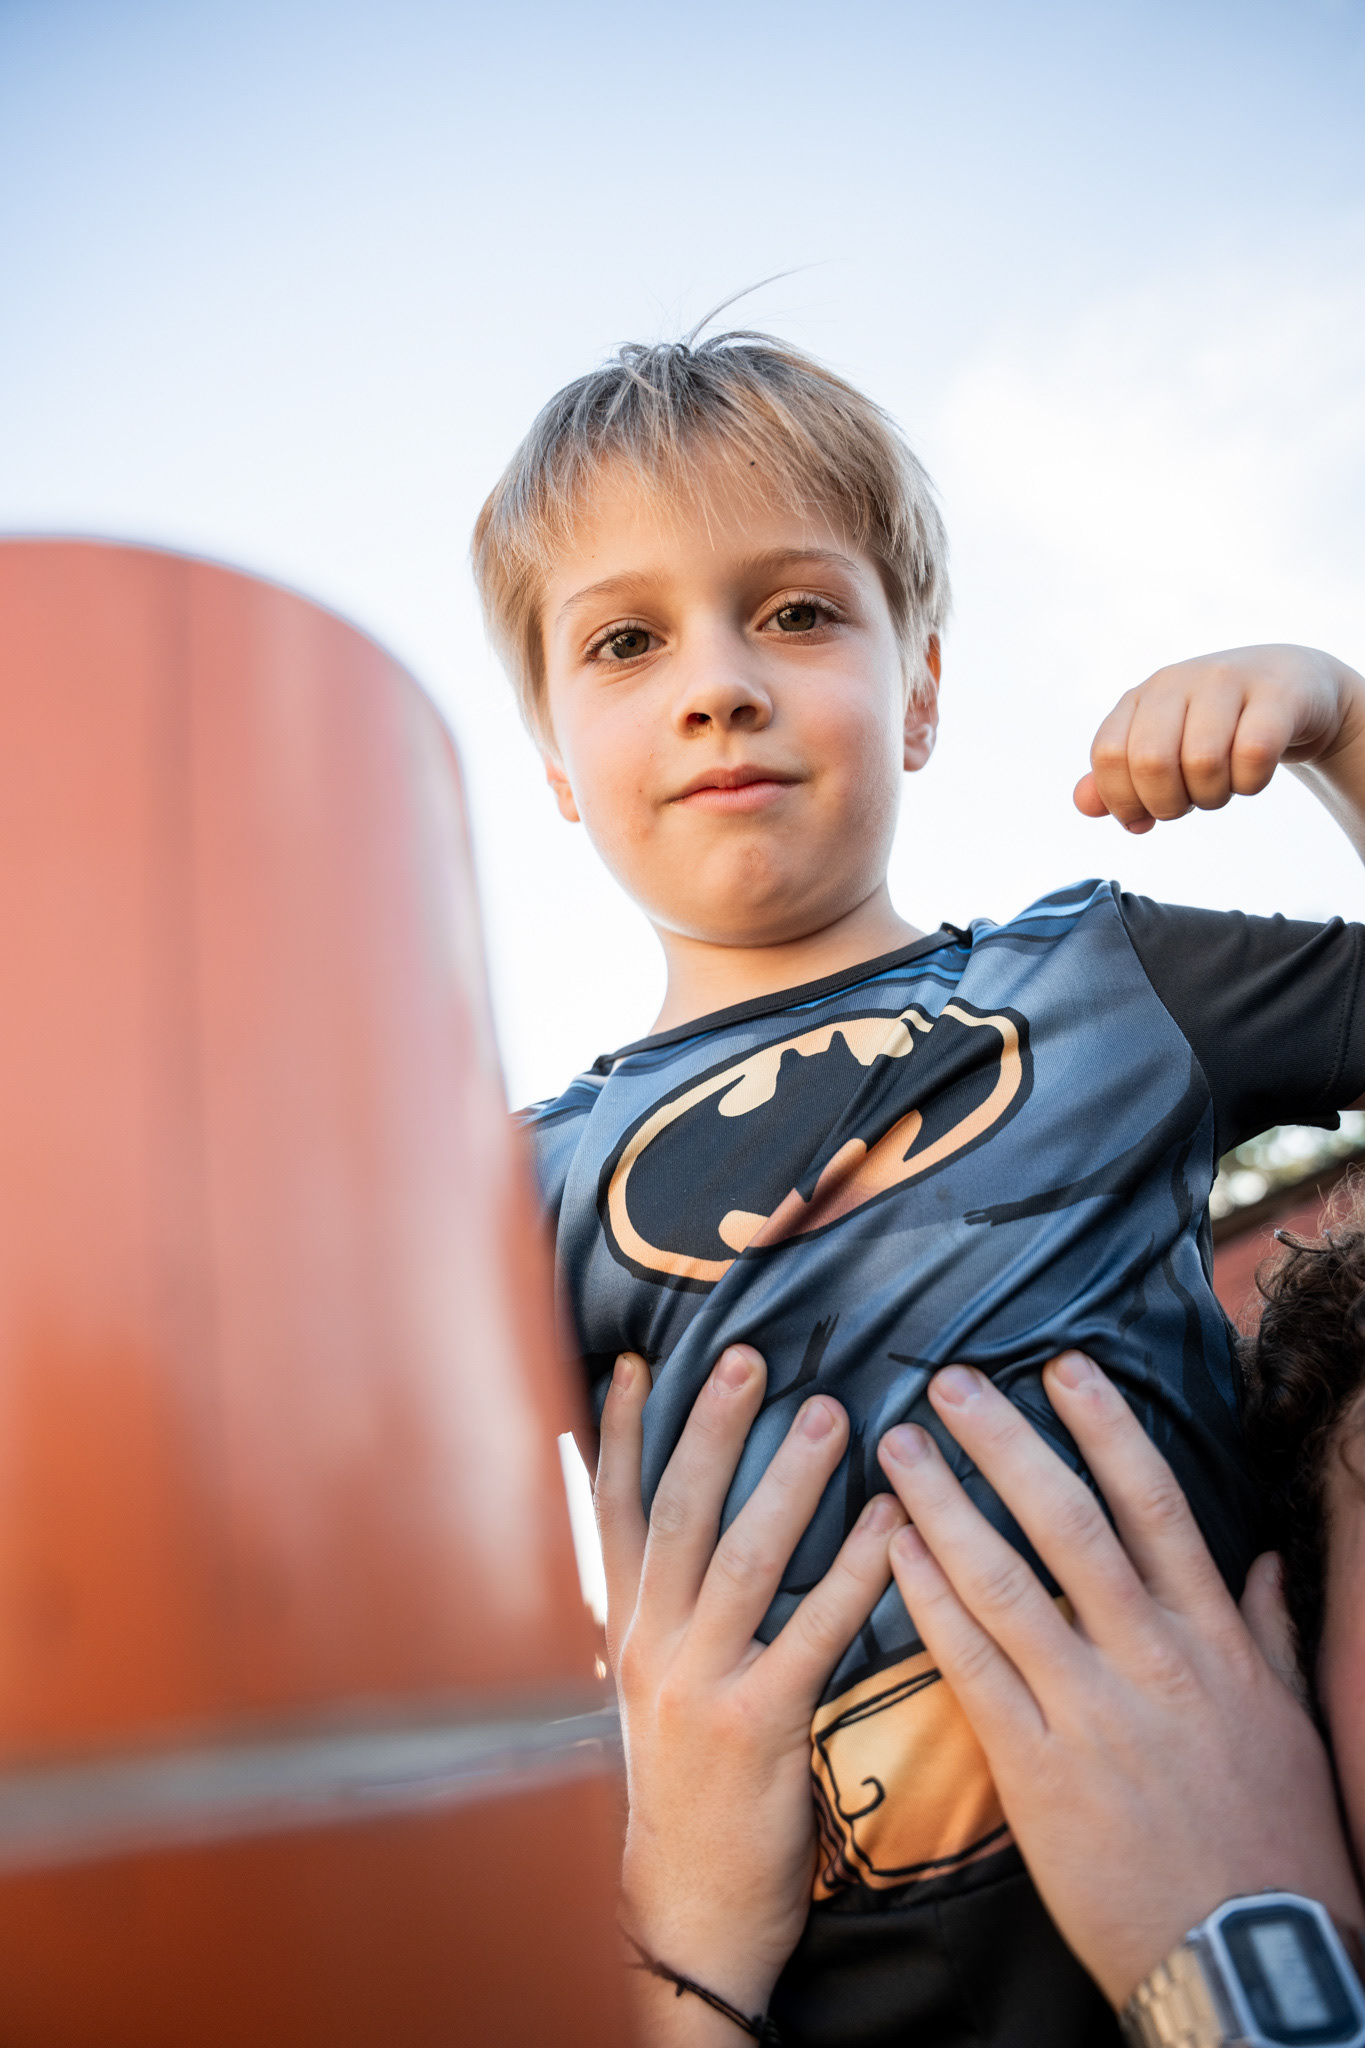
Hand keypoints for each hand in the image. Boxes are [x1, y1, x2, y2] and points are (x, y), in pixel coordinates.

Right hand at [597, 1344, 904, 2042]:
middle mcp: (648, 1645)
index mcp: (623, 1630)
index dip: (622, 1432)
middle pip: (677, 1512)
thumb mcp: (648, 1695)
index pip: (612, 1511)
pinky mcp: (756, 1727)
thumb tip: (689, 1538)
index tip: (640, 1360)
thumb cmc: (684, 1794)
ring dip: (786, 1479)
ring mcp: (696, 1684)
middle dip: (712, 1427)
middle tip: (751, 1356)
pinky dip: (853, 1573)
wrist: (685, 1915)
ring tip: (831, 1414)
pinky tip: (894, 1528)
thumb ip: (665, 1614)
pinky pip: (811, 1632)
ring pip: (740, 1557)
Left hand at [875, 1351, 1362, 2008]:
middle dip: (1004, 1443)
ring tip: (897, 1446)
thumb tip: (1260, 1565)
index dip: (1106, 1429)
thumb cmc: (1271, 1839)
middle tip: (950, 1381)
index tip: (1064, 1366)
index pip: (1154, 1506)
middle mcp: (1149, 1656)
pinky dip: (928, 1599)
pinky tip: (893, 1550)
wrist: (1242, 1955)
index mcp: (1211, 1638)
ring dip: (943, 1504)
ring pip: (1004, 1580)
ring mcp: (1090, 1707)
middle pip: (1068, 1522)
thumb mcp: (1288, 1722)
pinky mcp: (1036, 1765)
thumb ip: (1267, 1632)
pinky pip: (971, 1664)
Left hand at [1075, 644, 1364, 836]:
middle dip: (1167, 804)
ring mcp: (1228, 681)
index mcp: (1141, 697)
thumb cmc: (1217, 728)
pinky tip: (1253, 777)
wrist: (1293, 687)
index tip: (1143, 817)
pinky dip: (1250, 784)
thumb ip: (1118, 779)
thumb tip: (1083, 804)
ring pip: (1202, 761)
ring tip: (1222, 788)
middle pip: (1150, 761)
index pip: (1108, 755)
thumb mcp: (1162, 748)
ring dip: (1212, 796)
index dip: (1122, 801)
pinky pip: (1253, 754)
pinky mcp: (1276, 695)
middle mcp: (1178, 681)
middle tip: (1187, 804)